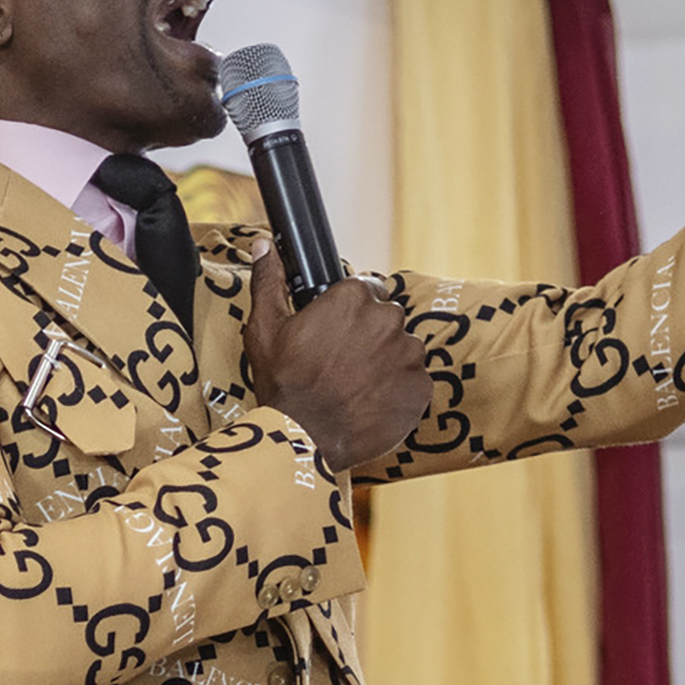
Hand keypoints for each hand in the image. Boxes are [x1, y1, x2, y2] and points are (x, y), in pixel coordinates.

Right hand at [240, 264, 427, 474]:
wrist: (304, 439)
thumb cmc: (284, 384)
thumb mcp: (265, 328)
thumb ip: (269, 281)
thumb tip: (264, 245)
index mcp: (353, 297)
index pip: (367, 290)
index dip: (351, 313)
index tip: (337, 334)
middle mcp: (388, 319)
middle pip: (387, 319)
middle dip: (370, 336)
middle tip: (342, 364)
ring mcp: (408, 355)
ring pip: (403, 350)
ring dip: (386, 363)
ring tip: (356, 386)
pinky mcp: (420, 388)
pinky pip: (414, 382)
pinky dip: (398, 391)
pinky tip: (371, 403)